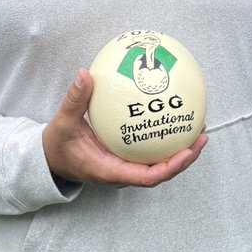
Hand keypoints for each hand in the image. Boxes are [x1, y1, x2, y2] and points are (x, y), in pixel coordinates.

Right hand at [42, 68, 207, 186]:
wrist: (49, 159)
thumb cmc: (57, 145)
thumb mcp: (63, 123)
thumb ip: (75, 100)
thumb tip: (84, 74)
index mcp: (110, 172)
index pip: (147, 177)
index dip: (170, 167)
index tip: (186, 151)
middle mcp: (122, 174)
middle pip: (161, 173)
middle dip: (185, 158)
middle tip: (201, 136)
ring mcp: (125, 168)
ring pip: (159, 165)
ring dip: (181, 151)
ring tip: (198, 129)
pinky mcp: (125, 160)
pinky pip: (150, 153)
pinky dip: (165, 141)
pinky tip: (173, 121)